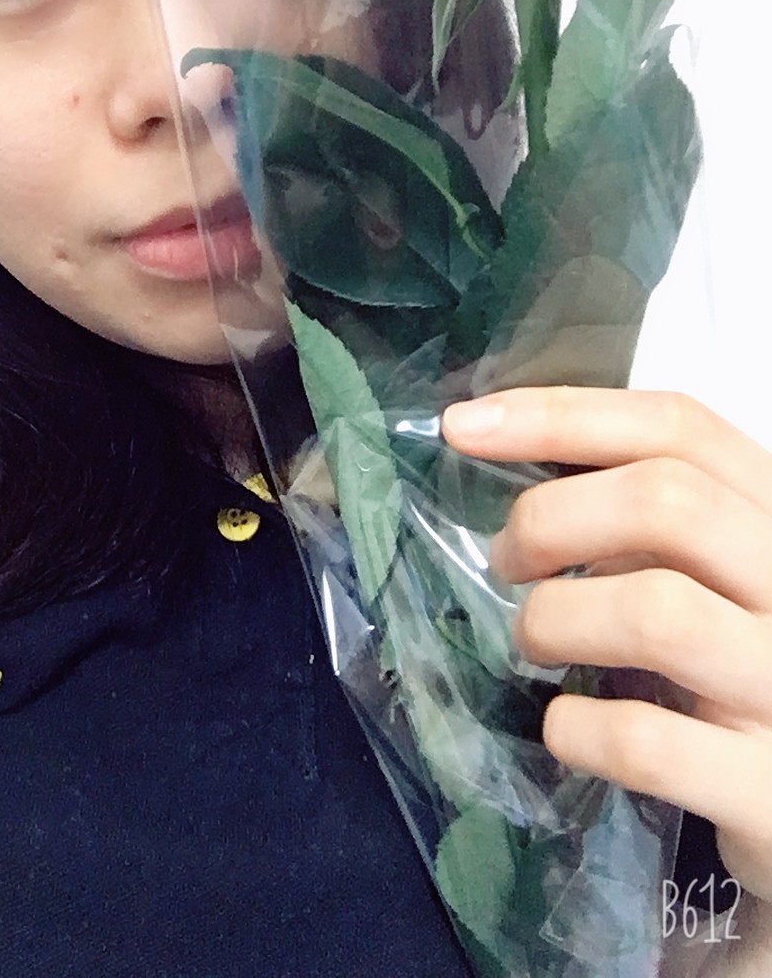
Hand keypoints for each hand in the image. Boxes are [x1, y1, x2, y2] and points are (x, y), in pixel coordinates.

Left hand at [442, 388, 771, 965]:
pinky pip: (646, 742)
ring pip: (656, 613)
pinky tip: (564, 728)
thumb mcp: (719, 571)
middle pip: (667, 502)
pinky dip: (578, 727)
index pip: (678, 428)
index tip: (464, 426)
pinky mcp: (764, 789)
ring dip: (557, 620)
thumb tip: (511, 465)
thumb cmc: (744, 667)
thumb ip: (651, 520)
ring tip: (533, 642)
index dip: (561, 416)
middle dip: (550, 519)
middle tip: (505, 562)